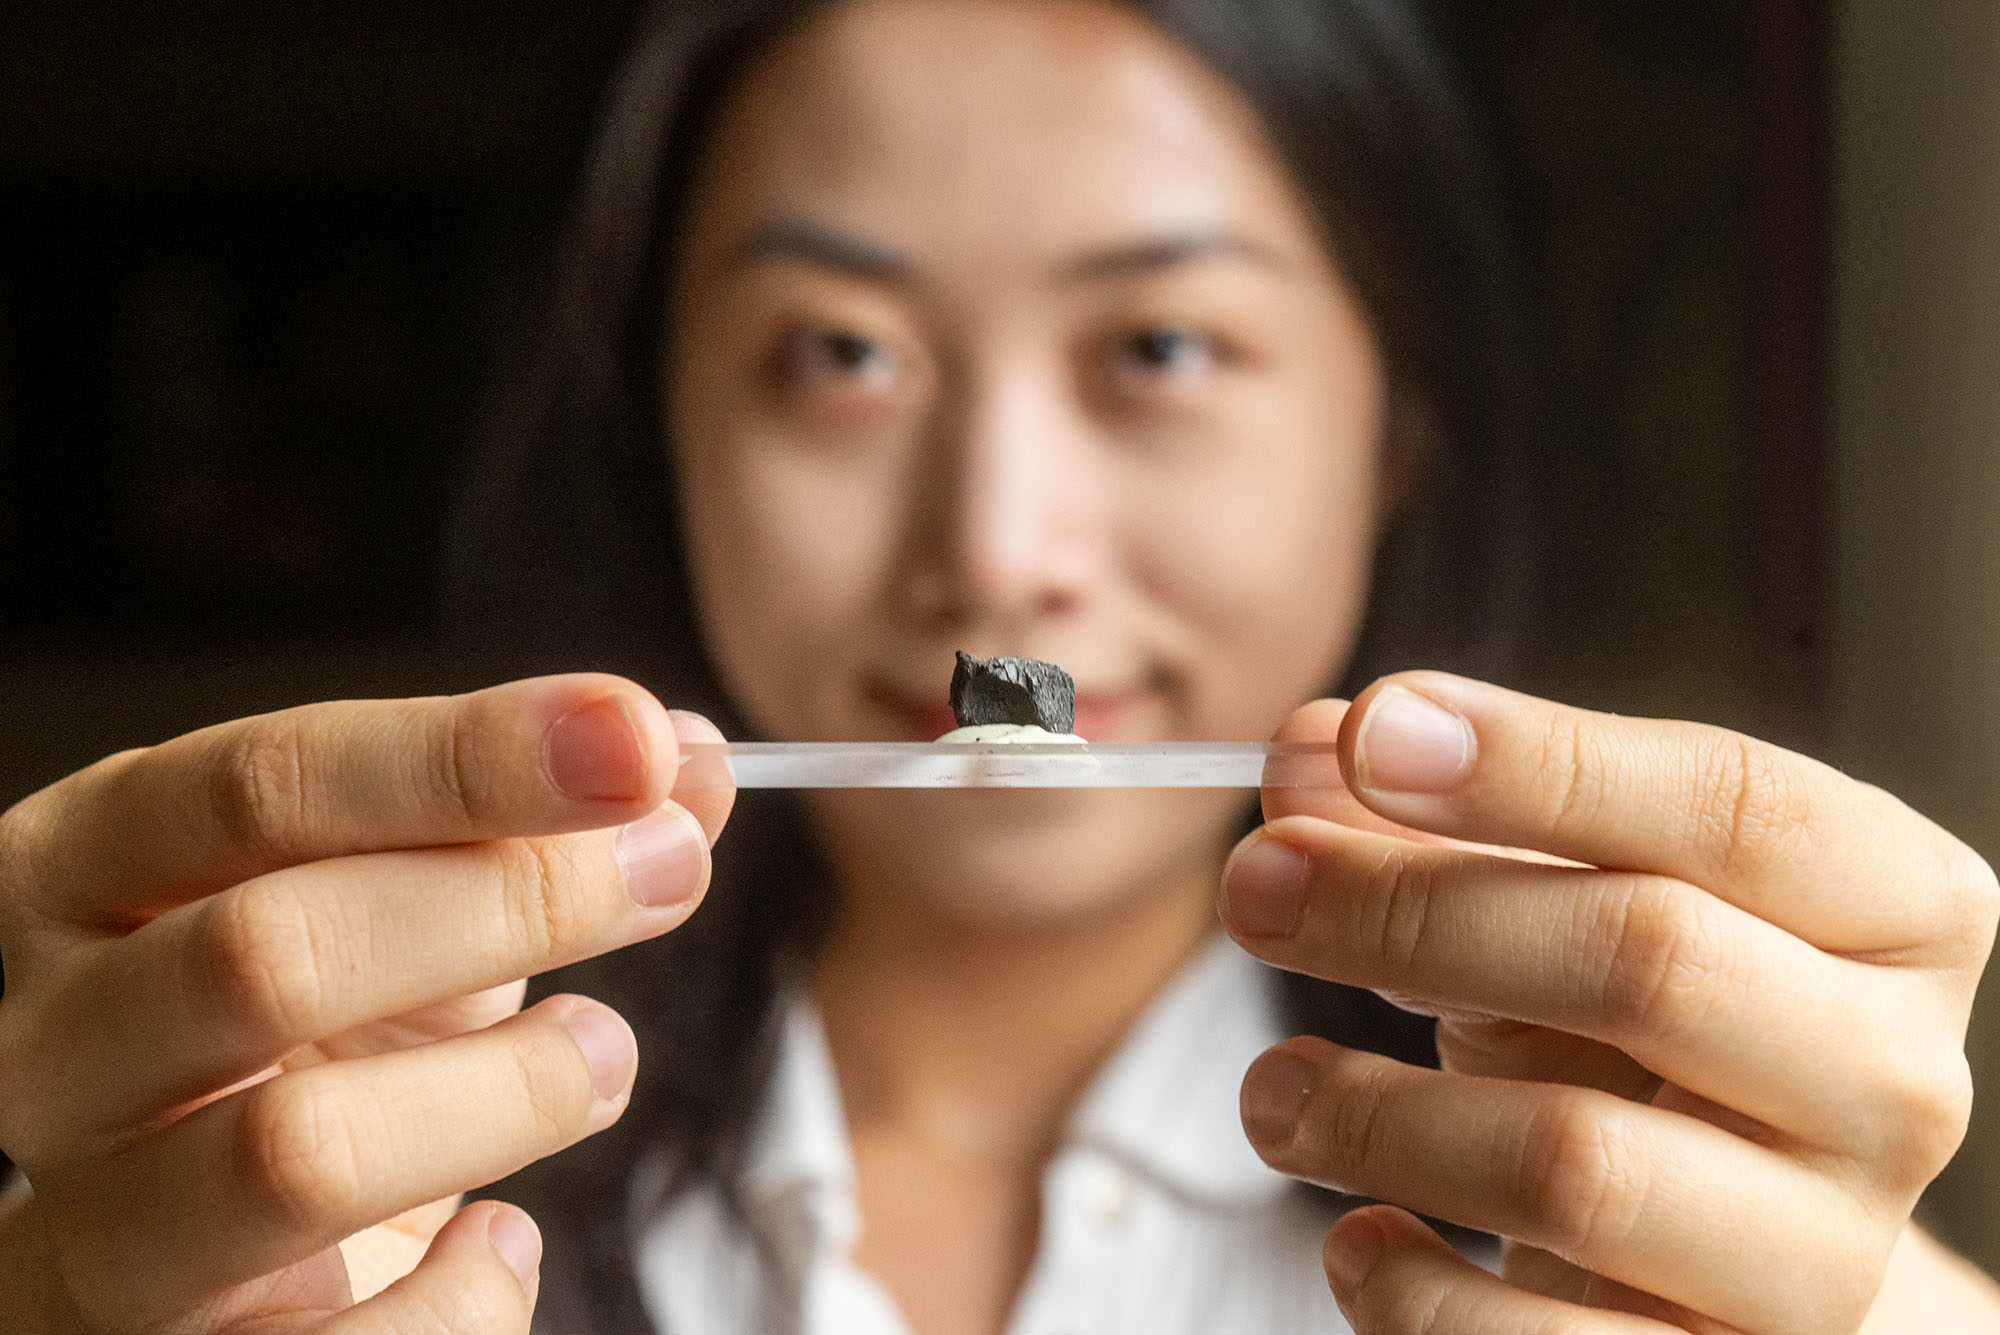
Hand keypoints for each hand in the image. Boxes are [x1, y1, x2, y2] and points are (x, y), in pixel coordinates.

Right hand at [0, 675, 734, 1332]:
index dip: (467, 755)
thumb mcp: (406, 906)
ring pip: (294, 1152)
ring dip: (508, 1092)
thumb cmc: (311, 1039)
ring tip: (601, 1058)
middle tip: (665, 875)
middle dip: (506, 903)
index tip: (637, 742)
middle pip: (266, 953)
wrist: (212, 1254)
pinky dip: (468, 1295)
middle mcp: (54, 1042)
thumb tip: (687, 765)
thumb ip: (529, 826)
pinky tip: (501, 1239)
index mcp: (86, 872)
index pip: (264, 786)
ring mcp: (89, 1219)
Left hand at [1221, 672, 1998, 1332]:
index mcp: (1893, 912)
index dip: (1541, 761)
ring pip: (1576, 1161)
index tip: (1372, 731)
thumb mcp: (1553, 900)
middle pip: (1647, 957)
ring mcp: (1824, 1253)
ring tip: (1271, 1089)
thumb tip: (1305, 757)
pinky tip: (1359, 1236)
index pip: (1736, 805)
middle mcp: (1892, 1080)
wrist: (1721, 1252)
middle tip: (1257, 889)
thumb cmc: (1638, 1033)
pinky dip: (1412, 1286)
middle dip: (1412, 911)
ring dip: (1374, 1112)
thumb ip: (1436, 817)